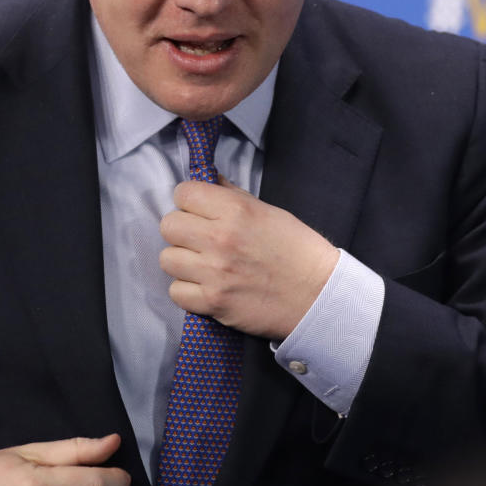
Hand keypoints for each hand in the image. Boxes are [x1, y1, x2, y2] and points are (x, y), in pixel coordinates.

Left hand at [159, 180, 339, 341]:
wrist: (319, 296)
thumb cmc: (297, 250)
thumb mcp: (269, 211)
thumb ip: (233, 197)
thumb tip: (209, 182)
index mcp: (235, 210)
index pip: (183, 193)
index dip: (189, 201)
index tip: (199, 211)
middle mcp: (220, 239)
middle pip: (168, 225)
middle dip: (182, 230)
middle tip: (200, 239)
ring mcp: (214, 273)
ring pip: (167, 259)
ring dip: (182, 261)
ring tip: (203, 264)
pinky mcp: (213, 302)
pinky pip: (176, 292)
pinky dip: (188, 291)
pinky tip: (206, 286)